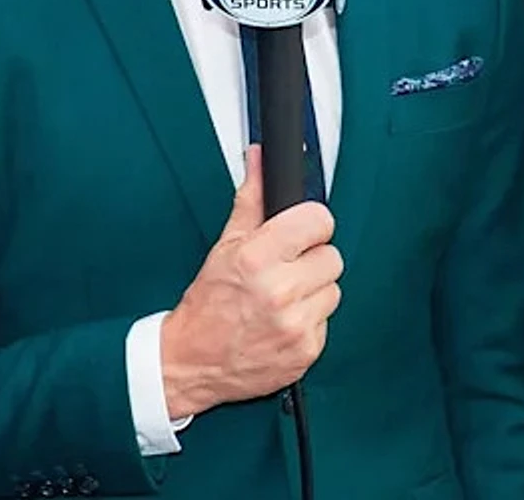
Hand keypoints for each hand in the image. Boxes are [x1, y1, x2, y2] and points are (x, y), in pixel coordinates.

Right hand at [159, 147, 342, 416]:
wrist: (190, 364)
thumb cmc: (207, 305)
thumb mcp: (225, 247)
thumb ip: (250, 200)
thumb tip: (259, 160)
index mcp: (258, 258)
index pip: (318, 220)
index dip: (310, 225)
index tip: (300, 233)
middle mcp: (279, 291)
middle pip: (332, 256)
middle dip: (310, 261)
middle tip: (285, 270)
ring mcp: (295, 325)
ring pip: (333, 290)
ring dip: (313, 292)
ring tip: (282, 298)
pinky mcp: (306, 351)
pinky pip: (327, 322)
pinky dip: (309, 321)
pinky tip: (284, 322)